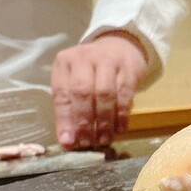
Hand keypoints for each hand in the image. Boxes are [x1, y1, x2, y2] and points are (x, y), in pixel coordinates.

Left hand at [50, 32, 147, 148]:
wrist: (120, 47)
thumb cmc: (92, 71)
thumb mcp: (73, 82)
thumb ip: (69, 108)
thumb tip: (68, 140)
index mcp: (65, 63)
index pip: (62, 93)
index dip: (65, 120)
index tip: (69, 142)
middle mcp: (84, 58)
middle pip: (83, 93)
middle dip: (85, 122)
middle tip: (88, 143)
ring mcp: (108, 61)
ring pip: (105, 95)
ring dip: (104, 122)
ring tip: (104, 139)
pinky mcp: (129, 69)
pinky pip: (125, 96)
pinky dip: (121, 116)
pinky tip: (119, 129)